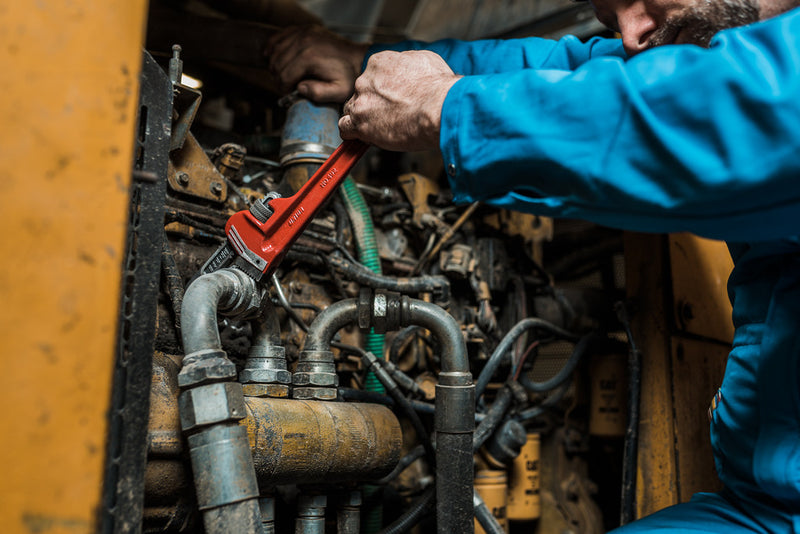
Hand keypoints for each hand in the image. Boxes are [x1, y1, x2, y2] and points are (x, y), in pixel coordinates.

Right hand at [266, 26, 369, 102]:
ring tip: (281, 74)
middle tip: (285, 85)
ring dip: (275, 63)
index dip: (283, 88)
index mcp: (309, 58)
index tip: (288, 93)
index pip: (284, 75)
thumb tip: (299, 88)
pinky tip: (271, 54)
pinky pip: (281, 35)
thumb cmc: (349, 77)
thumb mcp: (338, 91)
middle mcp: (304, 42)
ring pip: (276, 49)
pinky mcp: (306, 29)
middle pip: (277, 62)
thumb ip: (318, 94)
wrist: (359, 59)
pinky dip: (274, 45)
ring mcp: (304, 33)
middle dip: (278, 77)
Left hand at [339, 50, 460, 151]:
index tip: (390, 99)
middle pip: (361, 93)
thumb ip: (409, 63)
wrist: (438, 108)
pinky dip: (353, 133)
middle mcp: (366, 80)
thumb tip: (410, 70)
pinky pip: (345, 128)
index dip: (381, 90)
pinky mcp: (361, 124)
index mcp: (379, 63)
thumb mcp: (426, 61)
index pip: (372, 76)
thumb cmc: (437, 88)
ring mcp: (362, 102)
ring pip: (352, 110)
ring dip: (362, 118)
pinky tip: (363, 136)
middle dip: (373, 104)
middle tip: (388, 114)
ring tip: (378, 127)